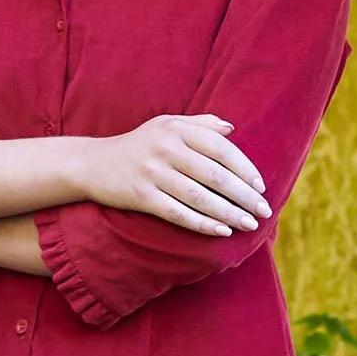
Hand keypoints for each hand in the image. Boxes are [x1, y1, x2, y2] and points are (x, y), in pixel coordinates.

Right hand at [76, 114, 271, 237]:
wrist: (92, 164)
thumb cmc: (138, 144)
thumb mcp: (166, 125)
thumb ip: (200, 124)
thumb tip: (232, 128)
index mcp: (176, 128)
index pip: (221, 148)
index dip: (245, 168)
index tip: (261, 187)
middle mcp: (166, 148)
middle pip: (215, 175)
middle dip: (244, 196)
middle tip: (264, 211)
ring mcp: (152, 173)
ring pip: (200, 197)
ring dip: (230, 213)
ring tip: (249, 224)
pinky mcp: (141, 196)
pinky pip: (178, 213)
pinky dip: (203, 224)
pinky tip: (222, 231)